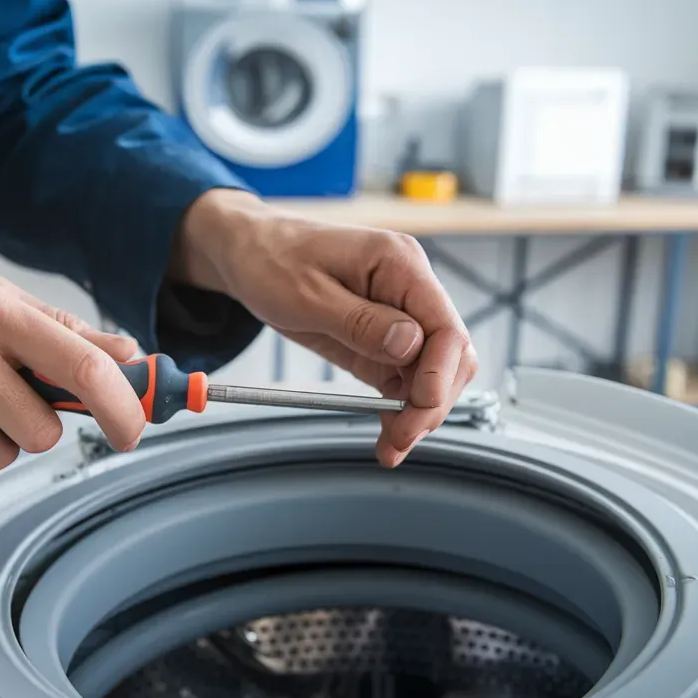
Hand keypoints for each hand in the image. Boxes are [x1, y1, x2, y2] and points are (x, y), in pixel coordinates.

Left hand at [174, 189, 477, 467]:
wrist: (247, 252)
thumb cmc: (270, 260)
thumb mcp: (305, 295)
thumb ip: (361, 322)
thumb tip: (411, 344)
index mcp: (398, 264)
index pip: (444, 325)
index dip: (441, 373)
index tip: (419, 408)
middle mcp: (408, 287)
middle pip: (449, 354)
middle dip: (431, 402)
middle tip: (399, 439)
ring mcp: (398, 314)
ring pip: (433, 372)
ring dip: (418, 412)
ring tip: (391, 446)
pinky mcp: (382, 337)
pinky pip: (405, 376)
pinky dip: (400, 406)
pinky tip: (387, 432)